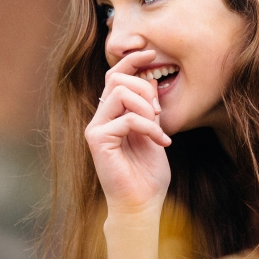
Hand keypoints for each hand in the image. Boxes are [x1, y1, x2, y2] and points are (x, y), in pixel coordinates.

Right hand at [84, 49, 171, 217]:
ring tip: (158, 129)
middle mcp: (100, 119)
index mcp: (111, 115)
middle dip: (144, 88)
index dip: (131, 61)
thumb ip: (149, 109)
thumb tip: (152, 79)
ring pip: (121, 93)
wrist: (142, 204)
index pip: (114, 76)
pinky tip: (162, 142)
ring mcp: (96, 128)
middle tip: (158, 113)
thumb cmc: (148, 175)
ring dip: (147, 108)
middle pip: (116, 78)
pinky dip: (149, 127)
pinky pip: (127, 118)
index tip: (151, 53)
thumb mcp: (154, 134)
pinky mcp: (97, 140)